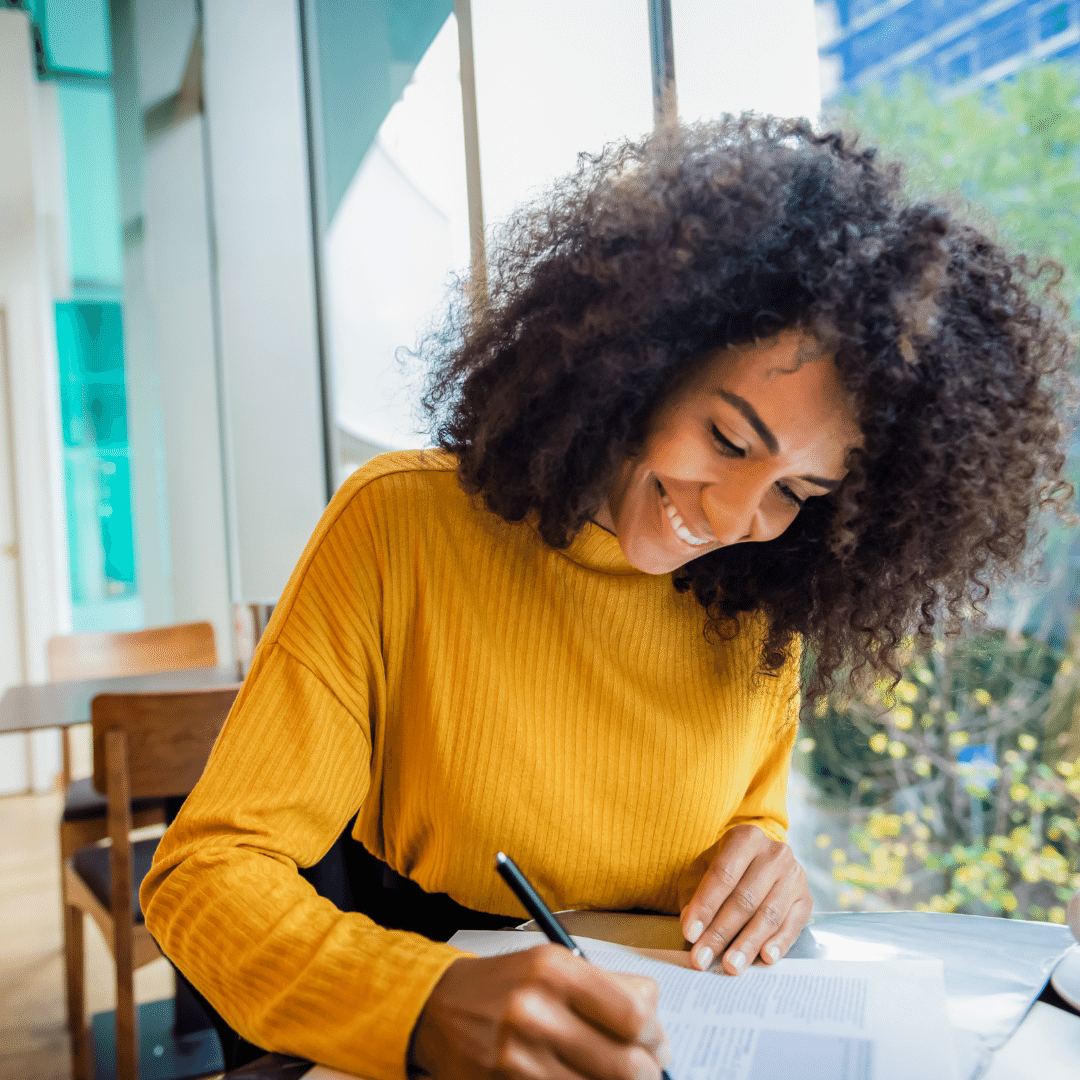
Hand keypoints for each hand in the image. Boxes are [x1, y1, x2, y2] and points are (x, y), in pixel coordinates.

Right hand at [409, 944, 670, 1078]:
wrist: (438, 1008)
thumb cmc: (505, 984)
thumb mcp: (552, 964)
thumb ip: (606, 986)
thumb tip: (655, 1019)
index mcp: (553, 969)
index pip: (632, 1014)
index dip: (655, 1035)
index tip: (657, 1041)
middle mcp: (534, 1011)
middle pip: (626, 1066)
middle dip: (647, 1072)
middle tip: (649, 1069)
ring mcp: (518, 1057)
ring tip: (615, 1074)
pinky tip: (582, 1078)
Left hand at [680, 824, 811, 975]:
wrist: (758, 863)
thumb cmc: (724, 870)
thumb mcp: (701, 873)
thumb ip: (693, 896)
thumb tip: (692, 927)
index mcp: (745, 838)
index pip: (723, 874)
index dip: (705, 906)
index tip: (690, 933)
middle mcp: (774, 852)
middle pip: (745, 898)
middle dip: (721, 933)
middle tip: (704, 958)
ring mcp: (794, 875)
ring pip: (768, 915)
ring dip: (747, 944)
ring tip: (731, 965)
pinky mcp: (806, 899)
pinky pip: (792, 926)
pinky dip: (778, 944)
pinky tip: (765, 958)